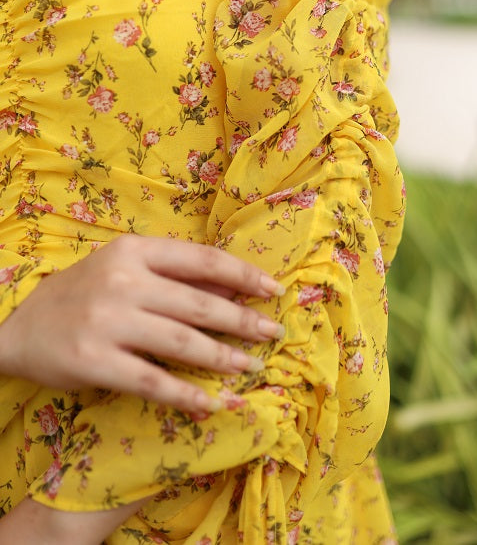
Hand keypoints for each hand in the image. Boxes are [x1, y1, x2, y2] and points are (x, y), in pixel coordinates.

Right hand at [0, 235, 284, 413]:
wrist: (19, 325)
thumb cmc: (84, 292)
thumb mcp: (125, 268)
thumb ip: (176, 276)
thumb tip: (237, 288)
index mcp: (134, 250)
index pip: (202, 260)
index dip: (244, 275)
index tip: (274, 290)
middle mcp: (123, 280)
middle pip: (199, 304)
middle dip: (244, 320)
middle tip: (274, 333)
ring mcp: (108, 321)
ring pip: (183, 342)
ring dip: (224, 358)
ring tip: (251, 368)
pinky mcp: (94, 362)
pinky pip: (152, 381)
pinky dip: (187, 394)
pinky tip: (212, 403)